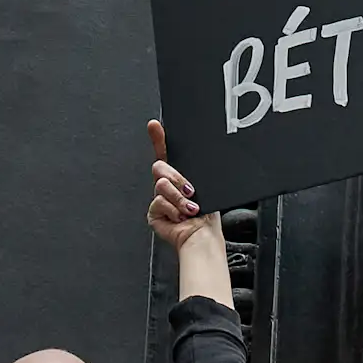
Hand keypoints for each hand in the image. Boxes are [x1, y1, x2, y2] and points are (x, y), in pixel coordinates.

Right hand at [146, 119, 207, 250]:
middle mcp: (169, 187)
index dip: (159, 138)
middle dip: (176, 178)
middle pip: (160, 167)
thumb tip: (193, 157)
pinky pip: (158, 202)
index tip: (154, 125)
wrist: (202, 237)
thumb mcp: (204, 186)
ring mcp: (160, 199)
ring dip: (178, 198)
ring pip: (160, 184)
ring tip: (189, 209)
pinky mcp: (154, 213)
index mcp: (180, 177)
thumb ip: (194, 171)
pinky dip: (172, 210)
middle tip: (190, 191)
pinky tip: (180, 218)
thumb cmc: (208, 216)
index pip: (166, 152)